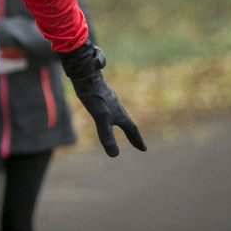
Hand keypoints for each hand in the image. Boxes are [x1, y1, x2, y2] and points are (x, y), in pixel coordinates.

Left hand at [59, 41, 145, 156]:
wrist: (86, 75)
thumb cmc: (95, 97)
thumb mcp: (100, 119)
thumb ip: (106, 135)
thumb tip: (114, 155)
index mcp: (119, 114)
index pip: (131, 129)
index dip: (137, 140)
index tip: (143, 149)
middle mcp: (117, 107)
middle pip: (127, 123)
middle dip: (132, 135)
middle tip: (137, 144)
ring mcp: (110, 100)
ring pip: (119, 114)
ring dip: (123, 124)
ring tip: (123, 129)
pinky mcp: (101, 94)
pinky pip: (111, 107)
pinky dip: (113, 114)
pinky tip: (107, 111)